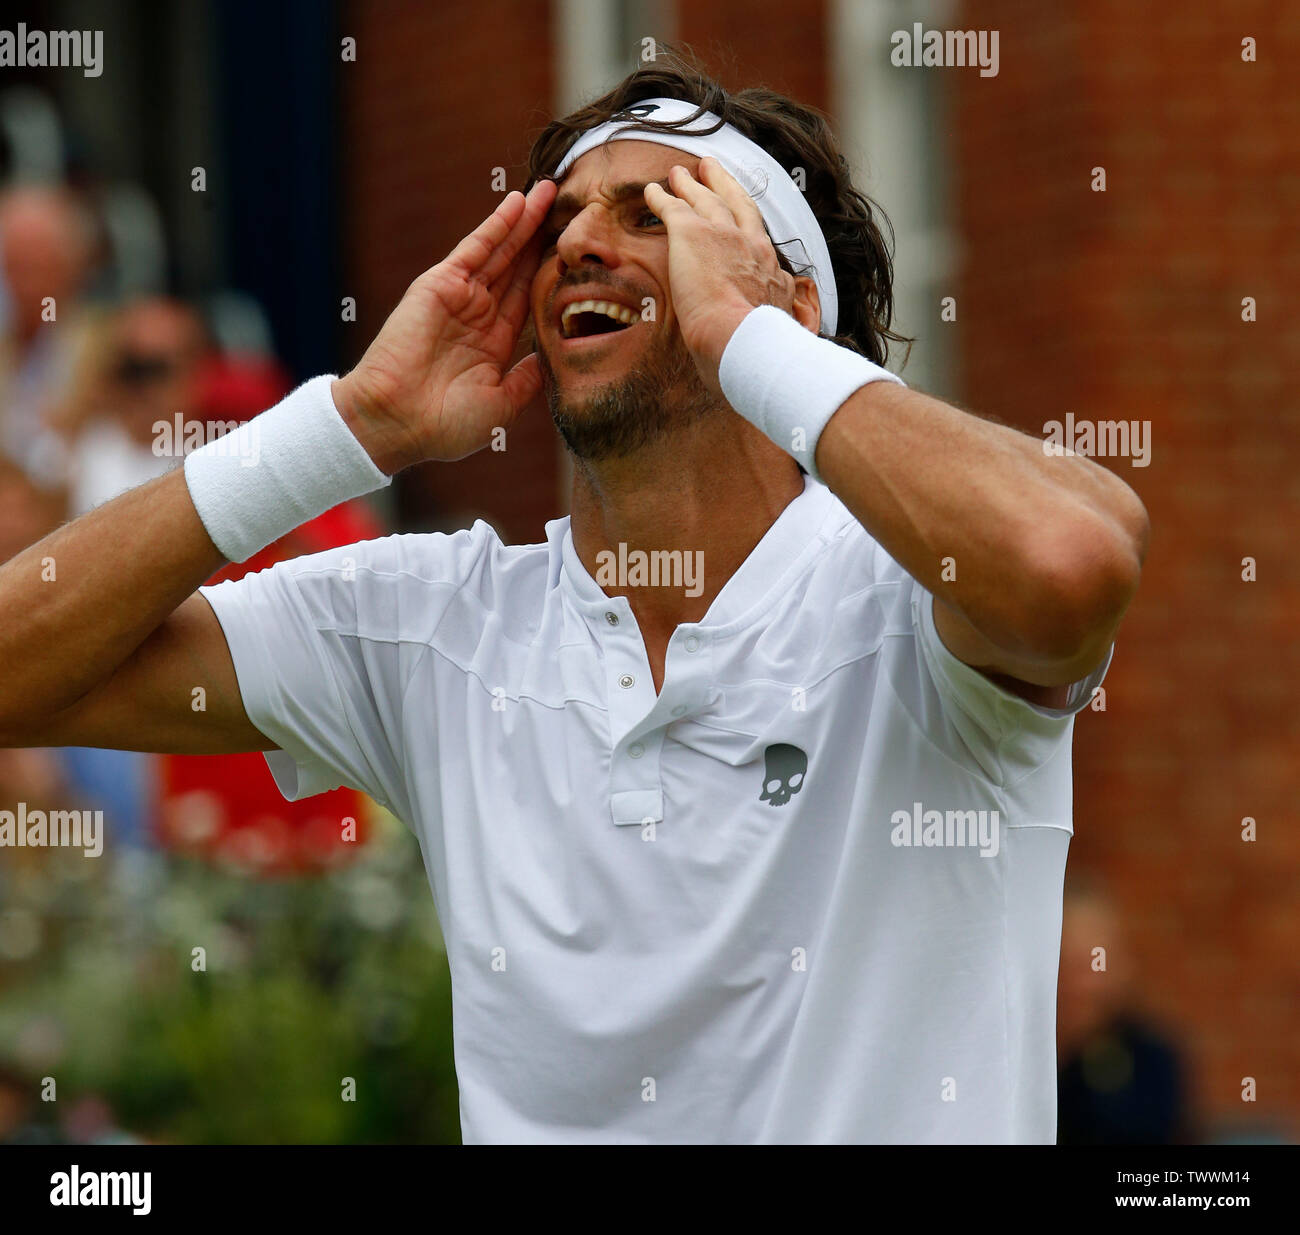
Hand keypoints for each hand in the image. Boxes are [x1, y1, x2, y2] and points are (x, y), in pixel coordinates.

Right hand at [332, 179, 557, 472]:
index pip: (530, 300)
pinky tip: (519, 202)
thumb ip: (528, 379)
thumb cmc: (445, 426)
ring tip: (551, 190)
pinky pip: (475, 248)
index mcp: (494, 345)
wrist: (396, 422)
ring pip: (501, 251)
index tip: (580, 254)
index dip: (552, 275)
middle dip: (542, 238)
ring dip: (525, 221)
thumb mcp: (501, 406)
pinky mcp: (441, 284)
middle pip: (518, 268)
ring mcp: (460, 298)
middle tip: (572, 206)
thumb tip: (552, 358)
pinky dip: (497, 224)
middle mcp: (478, 316)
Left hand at [644, 158, 798, 391]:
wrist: (744, 341)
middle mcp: (751, 245)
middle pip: (737, 204)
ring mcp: (723, 235)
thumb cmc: (759, 351)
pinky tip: (651, 191)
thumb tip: (787, 340)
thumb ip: (779, 328)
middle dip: (723, 184)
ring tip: (680, 172)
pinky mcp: (693, 234)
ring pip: (705, 199)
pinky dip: (661, 197)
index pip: (757, 239)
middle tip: (712, 169)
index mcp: (769, 271)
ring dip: (691, 184)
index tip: (740, 214)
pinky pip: (672, 207)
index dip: (746, 224)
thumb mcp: (781, 335)